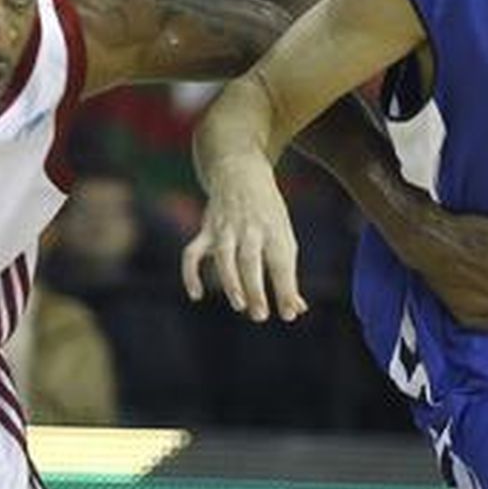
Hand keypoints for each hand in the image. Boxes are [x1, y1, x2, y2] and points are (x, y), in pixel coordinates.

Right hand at [181, 156, 307, 323]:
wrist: (240, 172)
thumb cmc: (267, 214)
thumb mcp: (283, 236)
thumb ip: (287, 274)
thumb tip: (297, 309)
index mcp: (274, 231)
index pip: (281, 264)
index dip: (285, 290)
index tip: (289, 314)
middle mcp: (249, 229)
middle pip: (251, 260)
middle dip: (256, 289)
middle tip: (260, 316)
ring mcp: (225, 228)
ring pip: (224, 256)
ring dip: (230, 281)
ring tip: (239, 305)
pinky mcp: (205, 230)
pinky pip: (192, 253)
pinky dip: (191, 273)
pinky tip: (196, 295)